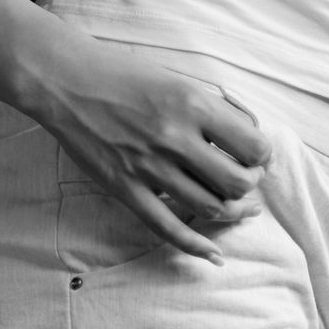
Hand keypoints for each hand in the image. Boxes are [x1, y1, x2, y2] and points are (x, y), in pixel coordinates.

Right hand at [29, 39, 267, 263]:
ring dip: (232, 212)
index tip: (256, 157)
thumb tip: (246, 139)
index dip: (263, 156)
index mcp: (193, 105)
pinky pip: (168, 227)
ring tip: (238, 206)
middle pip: (236, 182)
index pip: (253, 146)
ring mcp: (149, 167)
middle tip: (247, 180)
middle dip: (250, 185)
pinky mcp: (126, 188)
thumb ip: (211, 110)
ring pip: (209, 207)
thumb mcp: (177, 80)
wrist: (66, 81)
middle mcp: (175, 138)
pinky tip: (214, 254)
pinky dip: (196, 245)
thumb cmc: (124, 74)